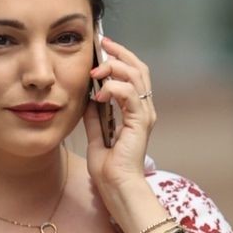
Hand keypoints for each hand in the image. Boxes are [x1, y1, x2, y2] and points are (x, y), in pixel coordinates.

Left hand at [82, 30, 155, 195]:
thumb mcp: (96, 136)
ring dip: (115, 68)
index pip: (133, 74)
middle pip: (138, 68)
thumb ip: (94, 117)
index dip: (120, 57)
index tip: (102, 47)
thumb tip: (87, 98)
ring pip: (136, 76)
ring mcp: (144, 115)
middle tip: (103, 45)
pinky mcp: (140, 122)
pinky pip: (130, 94)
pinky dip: (114, 88)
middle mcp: (143, 110)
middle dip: (120, 53)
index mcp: (135, 111)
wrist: (116, 187)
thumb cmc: (109, 170)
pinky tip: (100, 94)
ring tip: (97, 71)